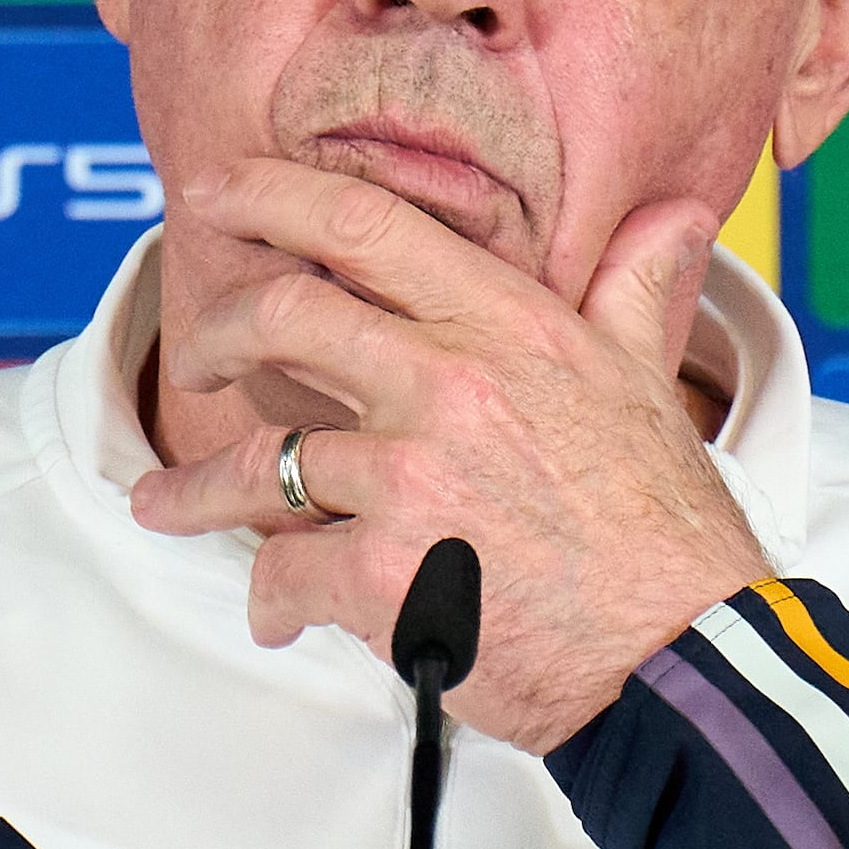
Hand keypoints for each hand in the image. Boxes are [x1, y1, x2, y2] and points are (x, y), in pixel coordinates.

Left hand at [128, 159, 766, 747]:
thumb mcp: (649, 381)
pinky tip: (276, 613)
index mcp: (508, 325)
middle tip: (195, 356)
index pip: (366, 226)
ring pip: (261, 460)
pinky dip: (271, 599)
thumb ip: (636, 289)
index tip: (221, 195)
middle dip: (213, 331)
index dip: (273, 197)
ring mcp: (410, 478)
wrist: (684, 654)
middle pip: (281, 316)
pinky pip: (285, 572)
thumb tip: (672, 215)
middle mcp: (449, 382)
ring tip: (164, 503)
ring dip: (196, 489)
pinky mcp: (386, 575)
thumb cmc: (667, 527)